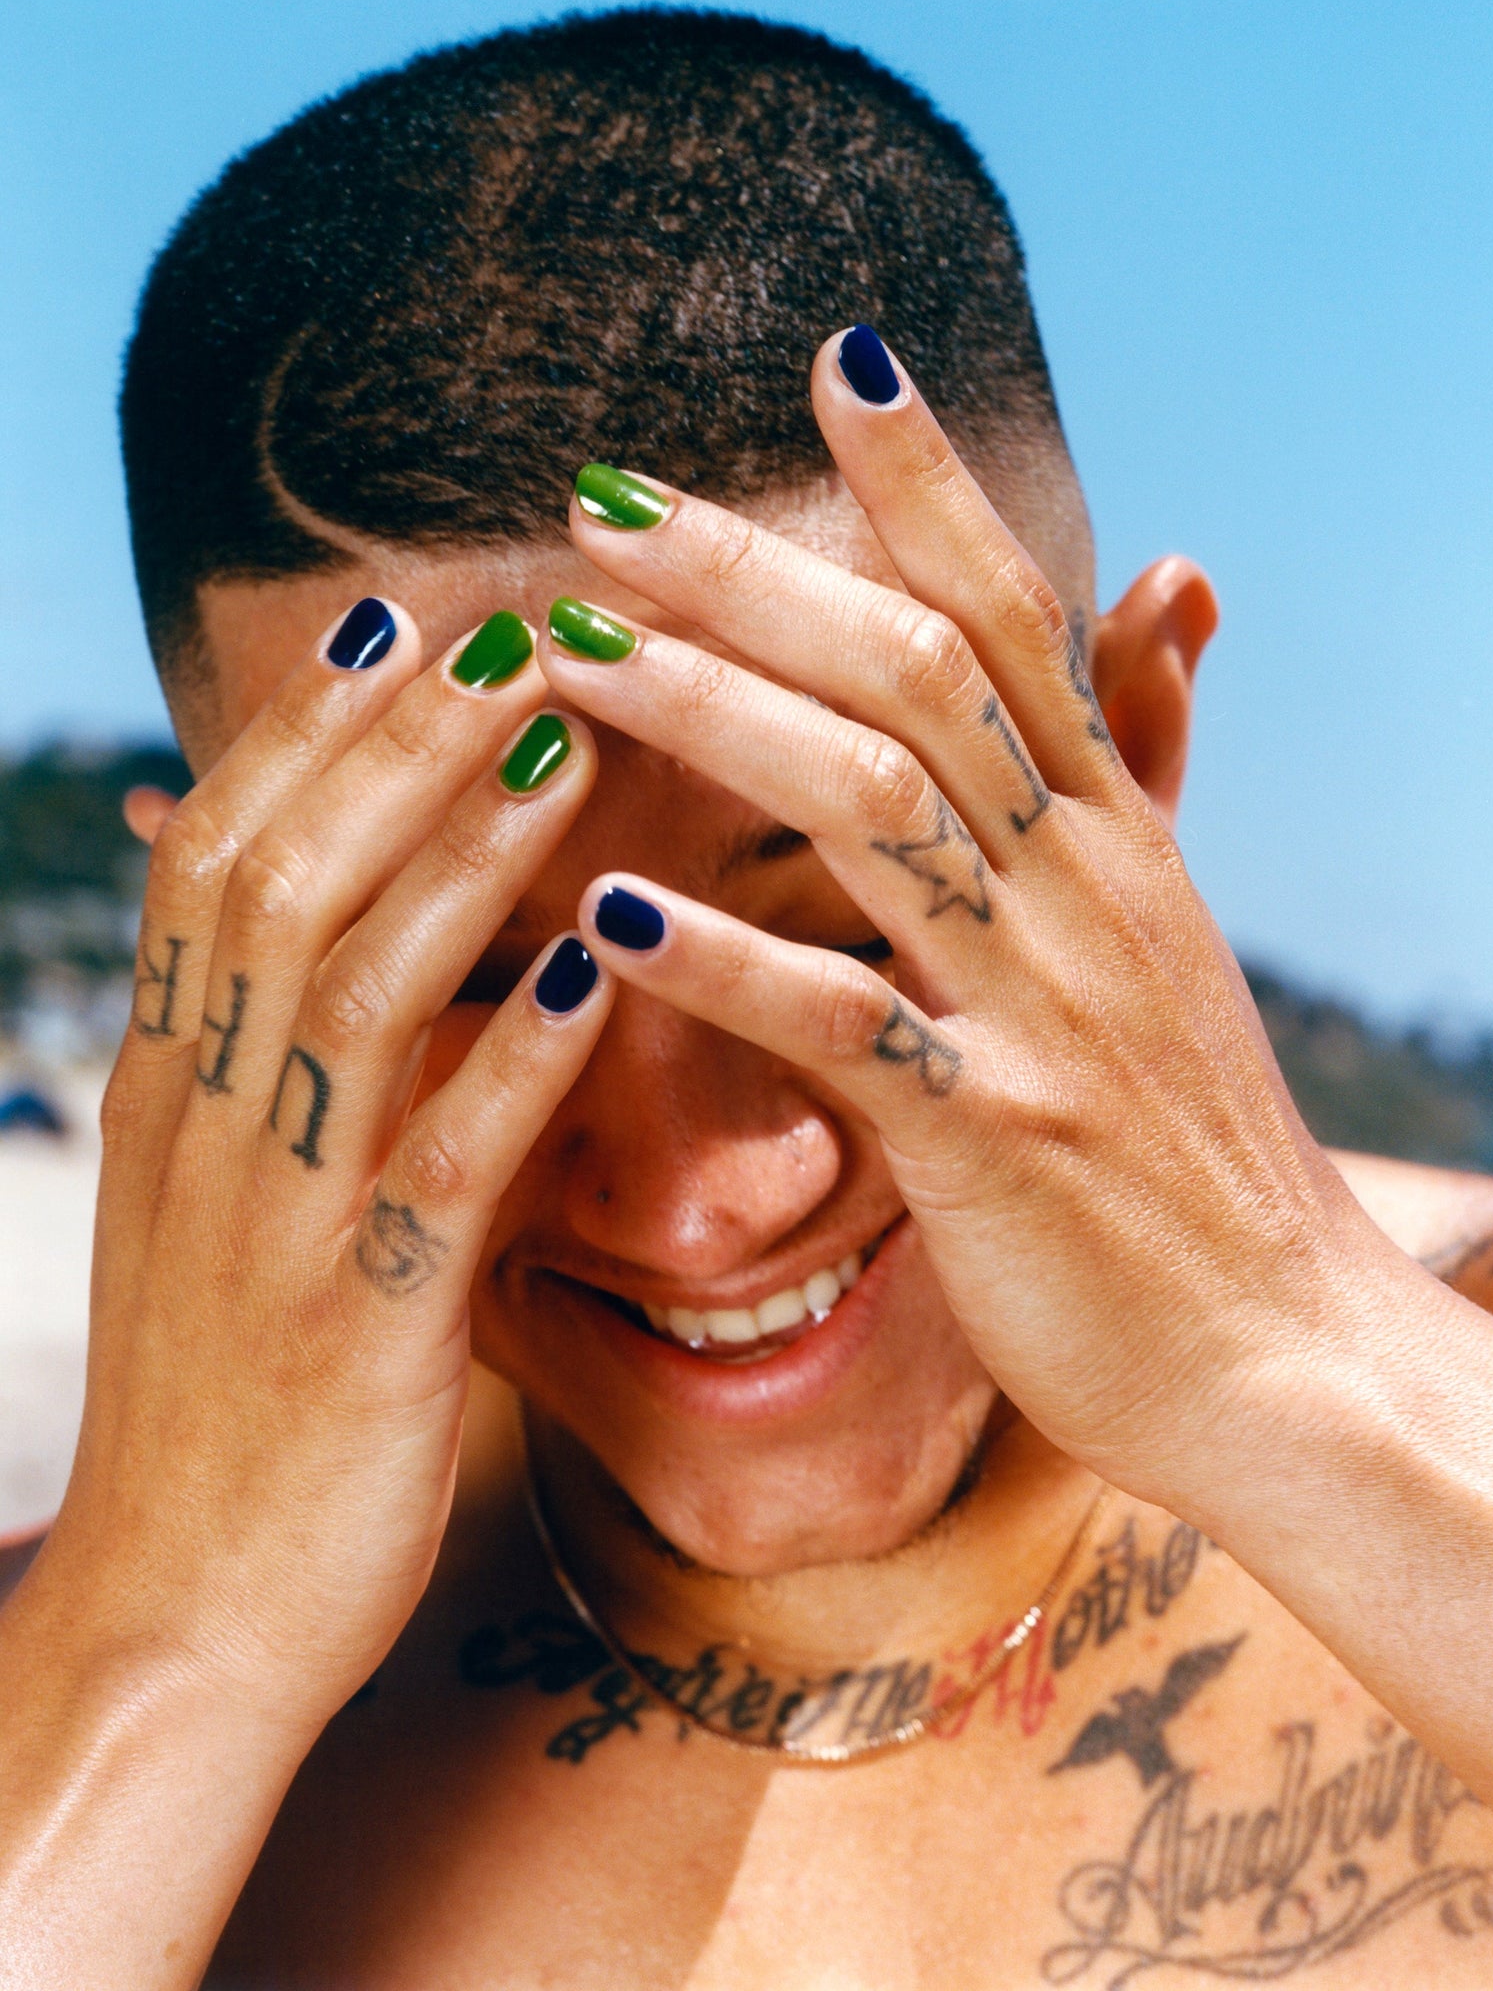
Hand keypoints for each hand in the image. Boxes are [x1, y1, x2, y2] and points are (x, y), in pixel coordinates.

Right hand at [39, 603, 608, 1726]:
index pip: (227, 854)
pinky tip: (579, 966)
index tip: (410, 617)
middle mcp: (205, 1120)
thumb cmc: (239, 1393)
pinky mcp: (355, 1324)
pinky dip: (504, 1055)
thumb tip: (419, 947)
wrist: (185, 1612)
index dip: (316, 729)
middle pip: (285, 876)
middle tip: (510, 617)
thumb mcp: (244, 1202)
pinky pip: (433, 1164)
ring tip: (559, 730)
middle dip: (396, 740)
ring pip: (349, 984)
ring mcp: (271, 1217)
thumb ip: (310, 1072)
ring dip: (457, 847)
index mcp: (176, 1081)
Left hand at [540, 333, 1387, 1505]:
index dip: (931, 483)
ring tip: (567, 655)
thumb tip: (1172, 569)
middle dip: (753, 577)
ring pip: (874, 810)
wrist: (1285, 1350)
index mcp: (1115, 837)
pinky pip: (841, 1027)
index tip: (838, 359)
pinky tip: (602, 912)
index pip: (1017, 616)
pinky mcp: (995, 1139)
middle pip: (914, 679)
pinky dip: (721, 962)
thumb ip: (1148, 749)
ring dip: (712, 718)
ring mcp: (1044, 1008)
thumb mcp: (1178, 924)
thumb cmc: (1195, 1144)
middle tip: (602, 503)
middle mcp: (1084, 890)